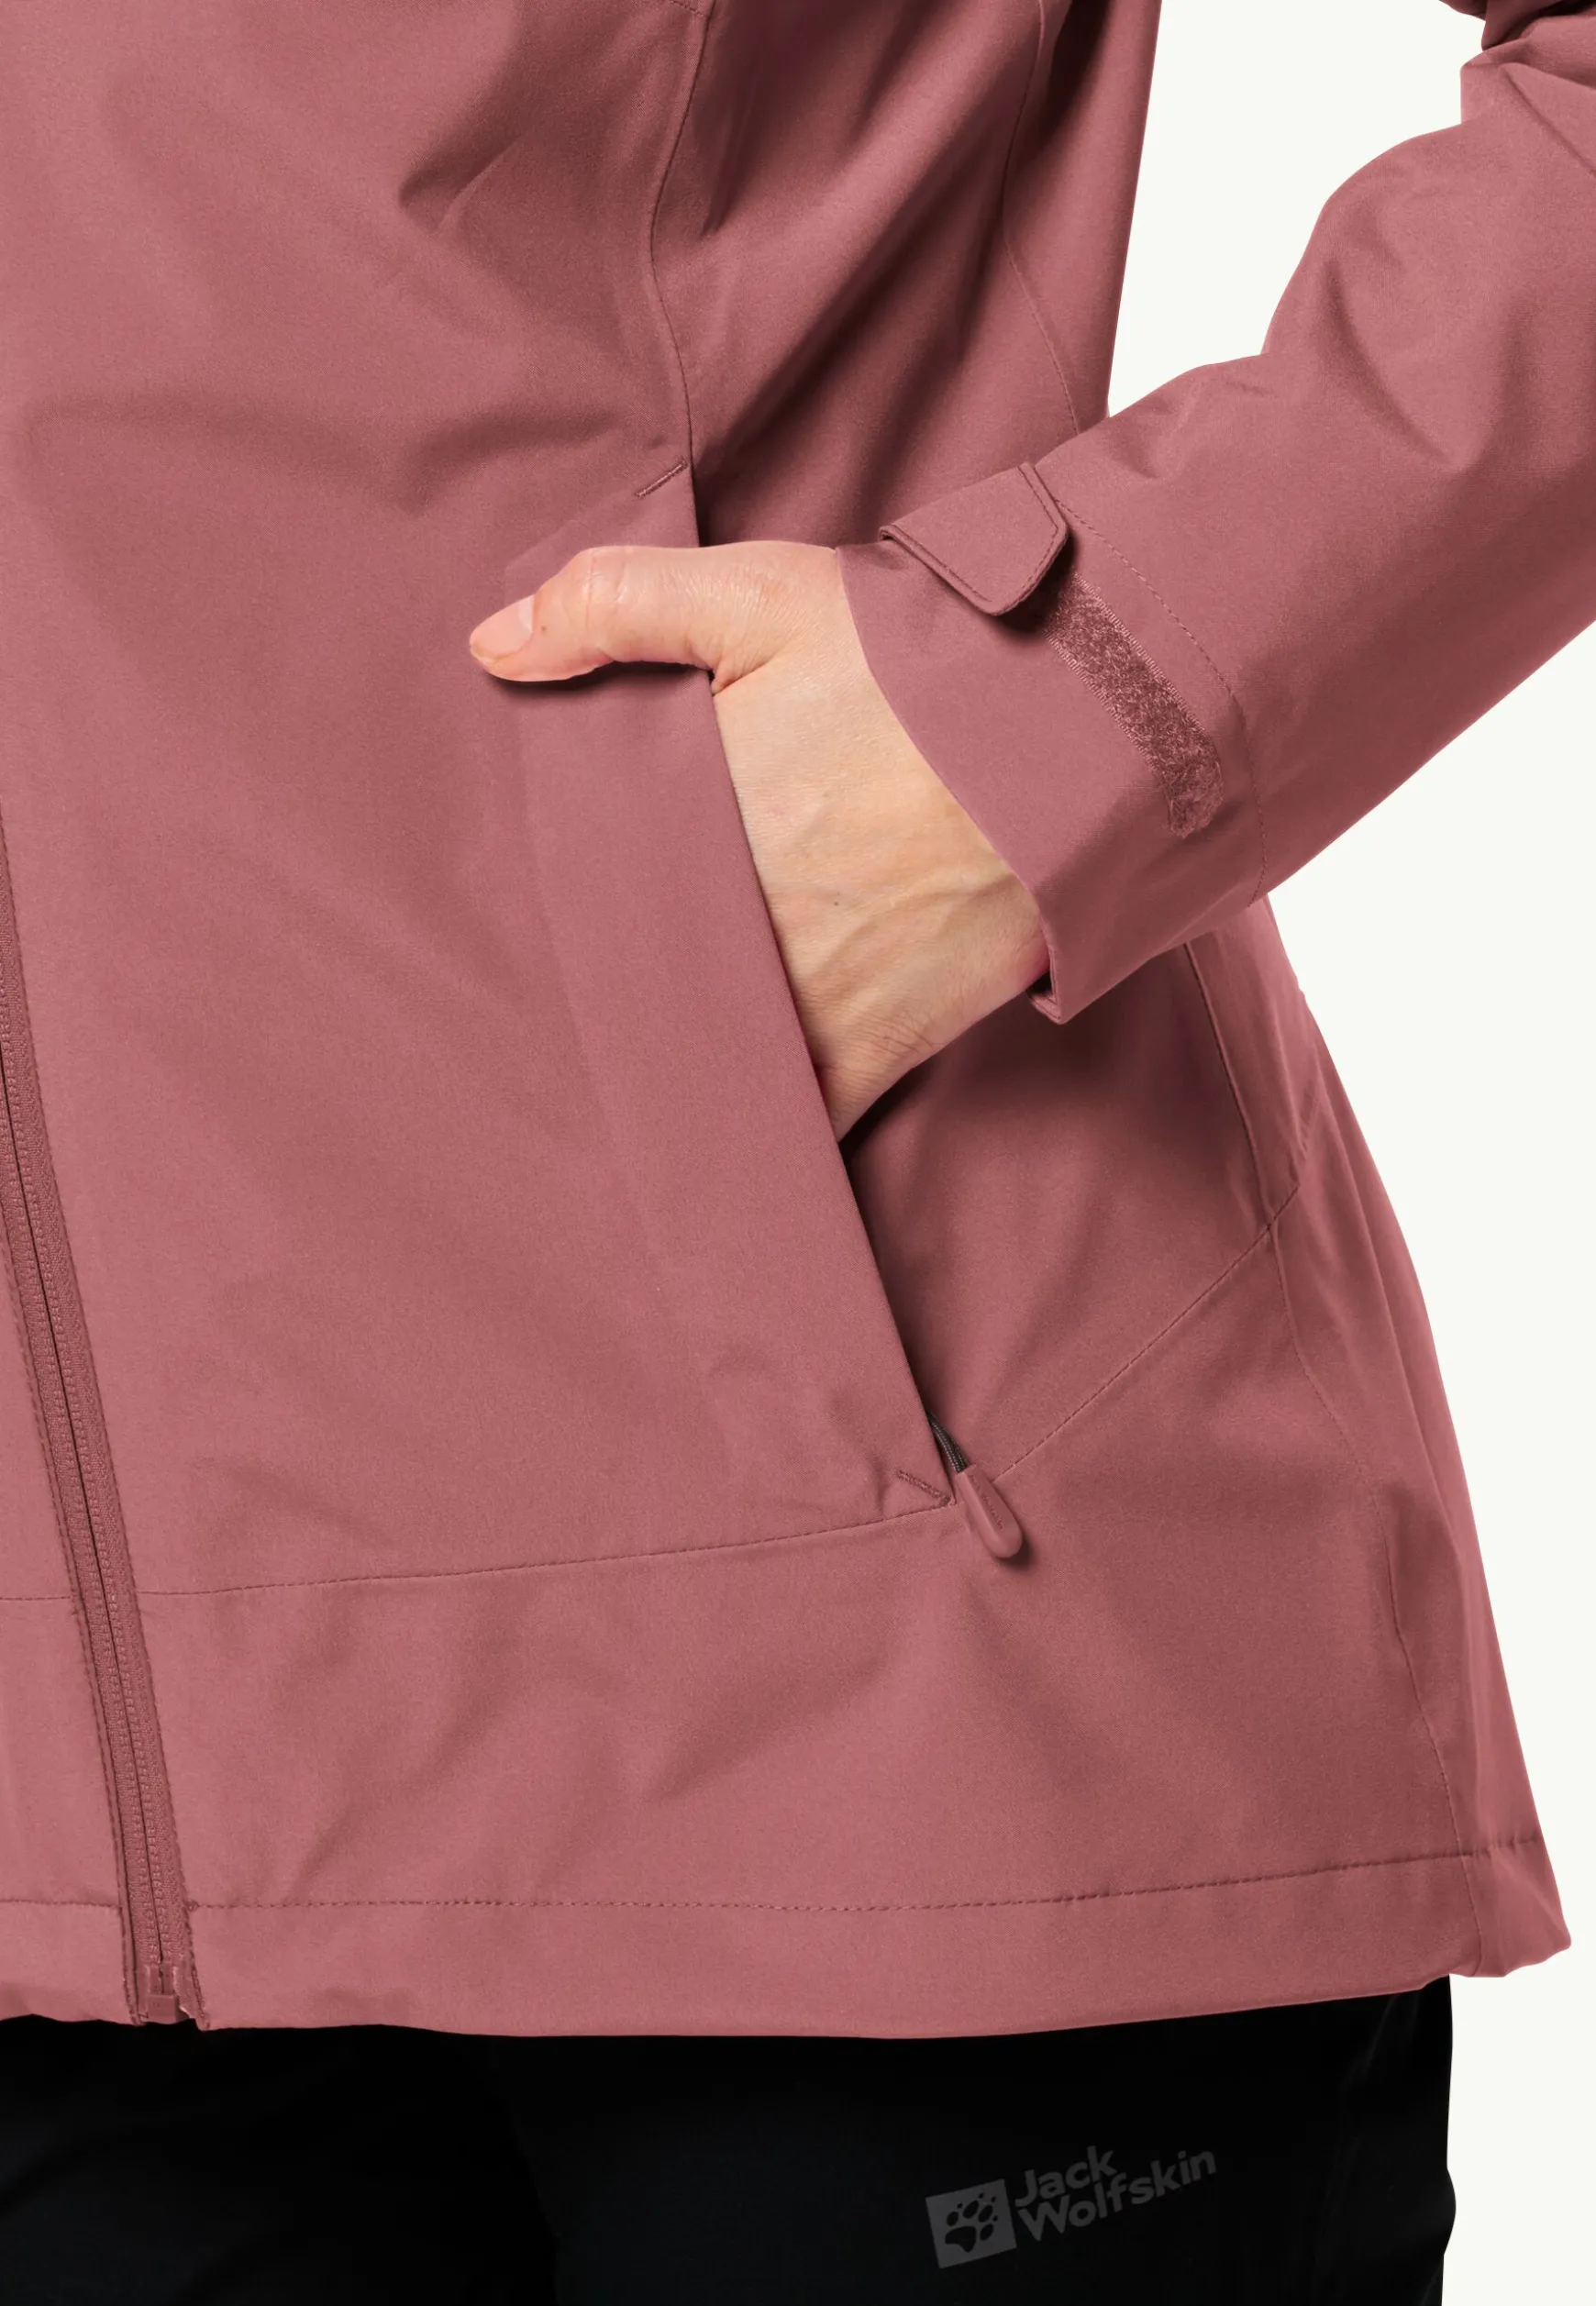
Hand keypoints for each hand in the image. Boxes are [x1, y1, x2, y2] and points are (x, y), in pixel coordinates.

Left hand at [469, 540, 1045, 1136]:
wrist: (1079, 731)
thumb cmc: (921, 660)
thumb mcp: (760, 596)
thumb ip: (616, 606)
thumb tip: (490, 646)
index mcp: (688, 827)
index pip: (584, 899)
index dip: (563, 920)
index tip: (542, 934)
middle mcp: (736, 929)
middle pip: (641, 989)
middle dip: (616, 999)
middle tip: (580, 1014)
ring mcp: (807, 1000)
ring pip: (710, 1063)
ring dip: (684, 1067)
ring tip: (653, 1077)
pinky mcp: (881, 1044)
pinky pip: (805, 1116)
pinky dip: (769, 1132)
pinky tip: (734, 1143)